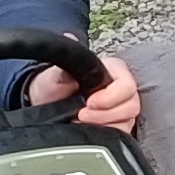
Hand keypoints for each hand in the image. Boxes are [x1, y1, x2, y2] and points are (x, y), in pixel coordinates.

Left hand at [25, 52, 142, 130]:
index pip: (126, 82)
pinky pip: (122, 134)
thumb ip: (66, 62)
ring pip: (129, 120)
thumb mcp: (54, 73)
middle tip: (83, 115)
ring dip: (106, 124)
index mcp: (110, 71)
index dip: (111, 95)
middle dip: (107, 113)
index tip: (90, 102)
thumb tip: (70, 39)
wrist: (43, 106)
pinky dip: (106, 135)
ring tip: (83, 122)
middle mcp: (119, 90)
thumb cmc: (52, 86)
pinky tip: (89, 132)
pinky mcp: (115, 126)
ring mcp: (119, 109)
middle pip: (132, 104)